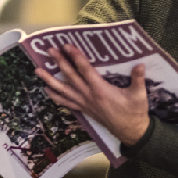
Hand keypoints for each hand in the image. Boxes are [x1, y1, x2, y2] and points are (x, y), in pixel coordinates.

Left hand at [35, 45, 151, 144]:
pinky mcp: (84, 110)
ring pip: (63, 90)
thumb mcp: (139, 95)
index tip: (67, 46)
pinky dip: (56, 96)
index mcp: (101, 90)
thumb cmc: (135, 112)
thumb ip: (138, 79)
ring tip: (38, 70)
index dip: (76, 57)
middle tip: (49, 50)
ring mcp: (84, 104)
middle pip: (70, 77)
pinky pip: (66, 102)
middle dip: (59, 63)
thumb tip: (140, 64)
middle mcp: (89, 96)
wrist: (131, 131)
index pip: (85, 70)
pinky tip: (47, 90)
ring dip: (50, 80)